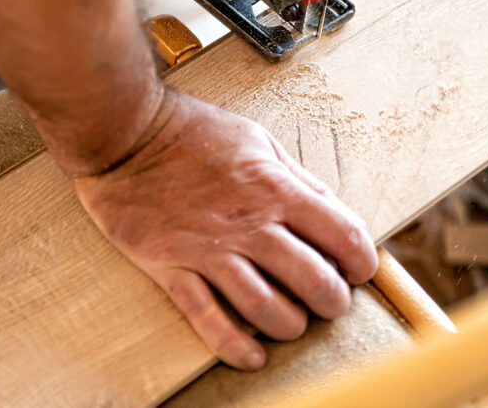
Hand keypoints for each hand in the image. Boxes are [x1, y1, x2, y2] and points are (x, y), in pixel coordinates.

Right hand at [74, 88, 377, 370]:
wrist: (126, 133)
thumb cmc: (192, 131)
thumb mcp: (258, 140)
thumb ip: (296, 178)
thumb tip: (331, 208)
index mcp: (276, 188)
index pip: (343, 236)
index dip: (361, 262)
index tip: (356, 270)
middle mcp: (250, 224)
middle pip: (314, 281)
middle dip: (332, 302)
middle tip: (328, 302)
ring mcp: (209, 249)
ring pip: (266, 308)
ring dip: (289, 325)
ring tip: (291, 322)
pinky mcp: (172, 267)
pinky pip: (208, 318)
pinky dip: (234, 345)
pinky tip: (252, 356)